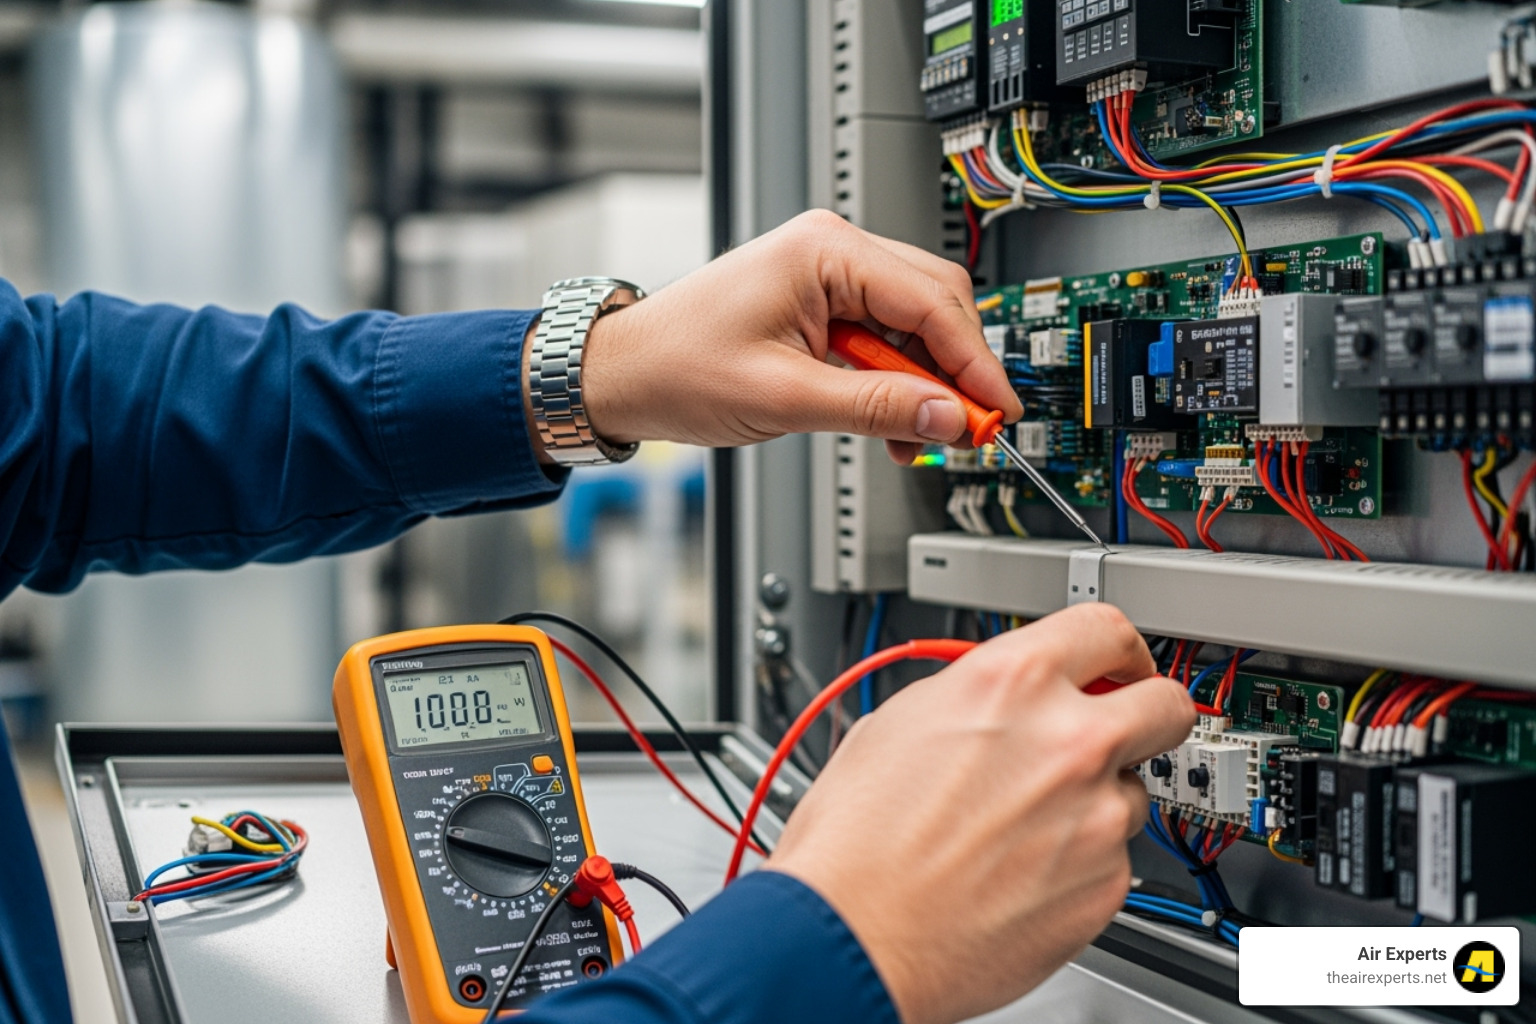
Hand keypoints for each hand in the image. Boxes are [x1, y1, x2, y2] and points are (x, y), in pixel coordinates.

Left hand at [567, 209, 1020, 464]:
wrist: (623, 373)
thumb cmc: (676, 366)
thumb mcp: (785, 398)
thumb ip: (874, 408)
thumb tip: (945, 417)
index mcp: (824, 251)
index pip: (932, 301)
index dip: (974, 363)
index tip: (997, 411)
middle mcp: (832, 251)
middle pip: (935, 304)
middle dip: (954, 372)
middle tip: (968, 430)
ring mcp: (827, 275)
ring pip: (913, 325)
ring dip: (923, 384)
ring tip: (916, 437)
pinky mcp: (820, 304)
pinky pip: (882, 338)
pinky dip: (894, 383)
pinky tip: (890, 423)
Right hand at [764, 604, 1194, 1023]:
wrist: (852, 938)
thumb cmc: (855, 840)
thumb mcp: (901, 721)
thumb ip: (980, 695)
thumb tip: (1011, 697)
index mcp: (1013, 683)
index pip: (1107, 629)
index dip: (1116, 650)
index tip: (1118, 665)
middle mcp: (1068, 741)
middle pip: (1166, 705)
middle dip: (1146, 715)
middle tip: (1115, 733)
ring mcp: (1095, 817)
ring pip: (1134, 792)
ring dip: (1096, 801)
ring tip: (1023, 828)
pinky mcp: (1104, 887)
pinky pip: (1112, 860)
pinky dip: (1077, 865)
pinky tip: (1018, 873)